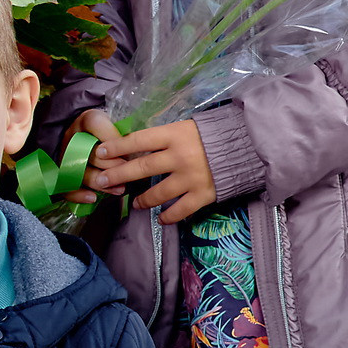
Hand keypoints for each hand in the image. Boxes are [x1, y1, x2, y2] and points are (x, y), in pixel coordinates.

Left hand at [81, 114, 214, 223]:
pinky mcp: (203, 194)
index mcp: (174, 135)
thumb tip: (133, 146)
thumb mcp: (184, 128)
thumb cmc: (210, 135)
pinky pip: (180, 211)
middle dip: (117, 175)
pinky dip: (168, 217)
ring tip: (134, 203)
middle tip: (100, 182)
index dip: (116, 147)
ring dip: (142, 200)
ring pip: (157, 193)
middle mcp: (179, 156)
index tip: (100, 153)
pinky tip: (161, 219)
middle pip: (141, 167)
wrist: (247, 146)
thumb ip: (163, 138)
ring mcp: (191, 177)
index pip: (137, 140)